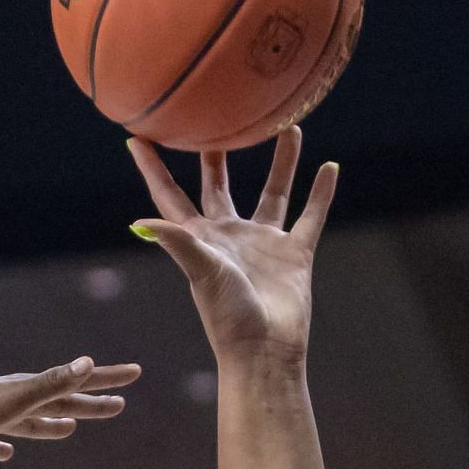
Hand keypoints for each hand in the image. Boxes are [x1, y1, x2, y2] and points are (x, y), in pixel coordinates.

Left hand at [0, 358, 138, 464]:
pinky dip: (2, 449)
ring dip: (52, 425)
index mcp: (29, 389)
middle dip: (90, 403)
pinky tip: (6, 455)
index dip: (107, 379)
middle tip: (119, 405)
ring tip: (70, 428)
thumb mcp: (17, 399)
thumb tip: (88, 362)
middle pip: (60, 402)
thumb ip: (52, 383)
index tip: (135, 374)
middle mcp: (13, 400)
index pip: (77, 381)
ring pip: (30, 423)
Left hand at [128, 129, 336, 362]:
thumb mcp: (201, 274)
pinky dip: (321, 193)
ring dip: (281, 162)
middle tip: (215, 117)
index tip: (139, 138)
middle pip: (219, 185)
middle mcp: (230, 236)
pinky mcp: (295, 253)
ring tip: (287, 126)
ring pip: (273, 192)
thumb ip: (178, 243)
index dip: (153, 169)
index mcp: (200, 240)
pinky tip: (329, 167)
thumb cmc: (228, 318)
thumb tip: (142, 221)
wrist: (266, 351)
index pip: (170, 196)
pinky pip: (311, 215)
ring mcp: (263, 244)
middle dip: (215, 154)